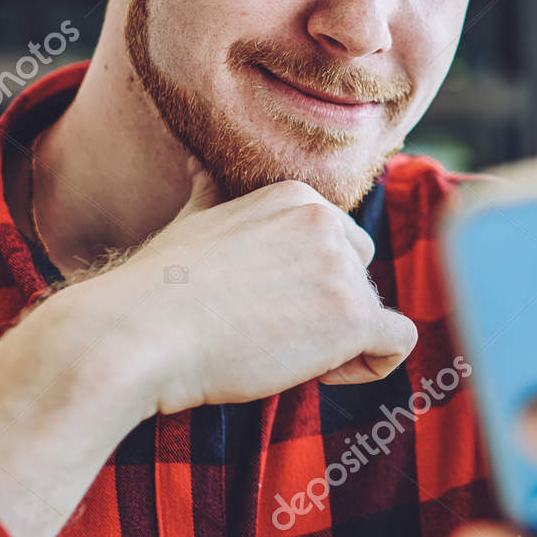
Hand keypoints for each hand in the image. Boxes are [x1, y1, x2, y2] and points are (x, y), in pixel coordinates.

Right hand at [90, 163, 418, 415]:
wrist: (137, 334)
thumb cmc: (156, 290)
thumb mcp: (189, 222)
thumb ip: (210, 195)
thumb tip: (195, 165)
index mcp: (296, 197)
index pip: (338, 245)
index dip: (308, 285)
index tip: (261, 306)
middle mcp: (326, 221)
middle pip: (360, 277)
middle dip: (327, 310)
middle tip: (270, 333)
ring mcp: (341, 267)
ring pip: (374, 314)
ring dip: (337, 344)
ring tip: (277, 351)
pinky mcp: (352, 315)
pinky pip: (399, 342)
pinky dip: (372, 365)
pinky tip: (321, 370)